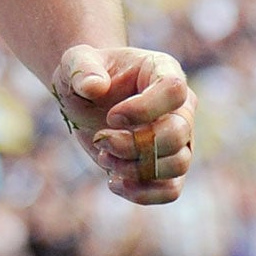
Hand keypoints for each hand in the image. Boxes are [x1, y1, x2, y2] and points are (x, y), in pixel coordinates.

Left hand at [51, 44, 195, 204]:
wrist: (86, 98)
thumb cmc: (86, 75)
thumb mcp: (75, 61)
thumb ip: (81, 68)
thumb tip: (95, 86)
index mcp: (163, 71)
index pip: (173, 90)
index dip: (144, 108)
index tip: (111, 116)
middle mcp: (180, 107)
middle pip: (178, 134)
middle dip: (134, 144)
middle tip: (101, 139)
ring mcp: (180, 139)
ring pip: (178, 165)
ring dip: (135, 168)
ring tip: (103, 155)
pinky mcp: (167, 166)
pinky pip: (171, 190)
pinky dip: (143, 193)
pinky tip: (113, 182)